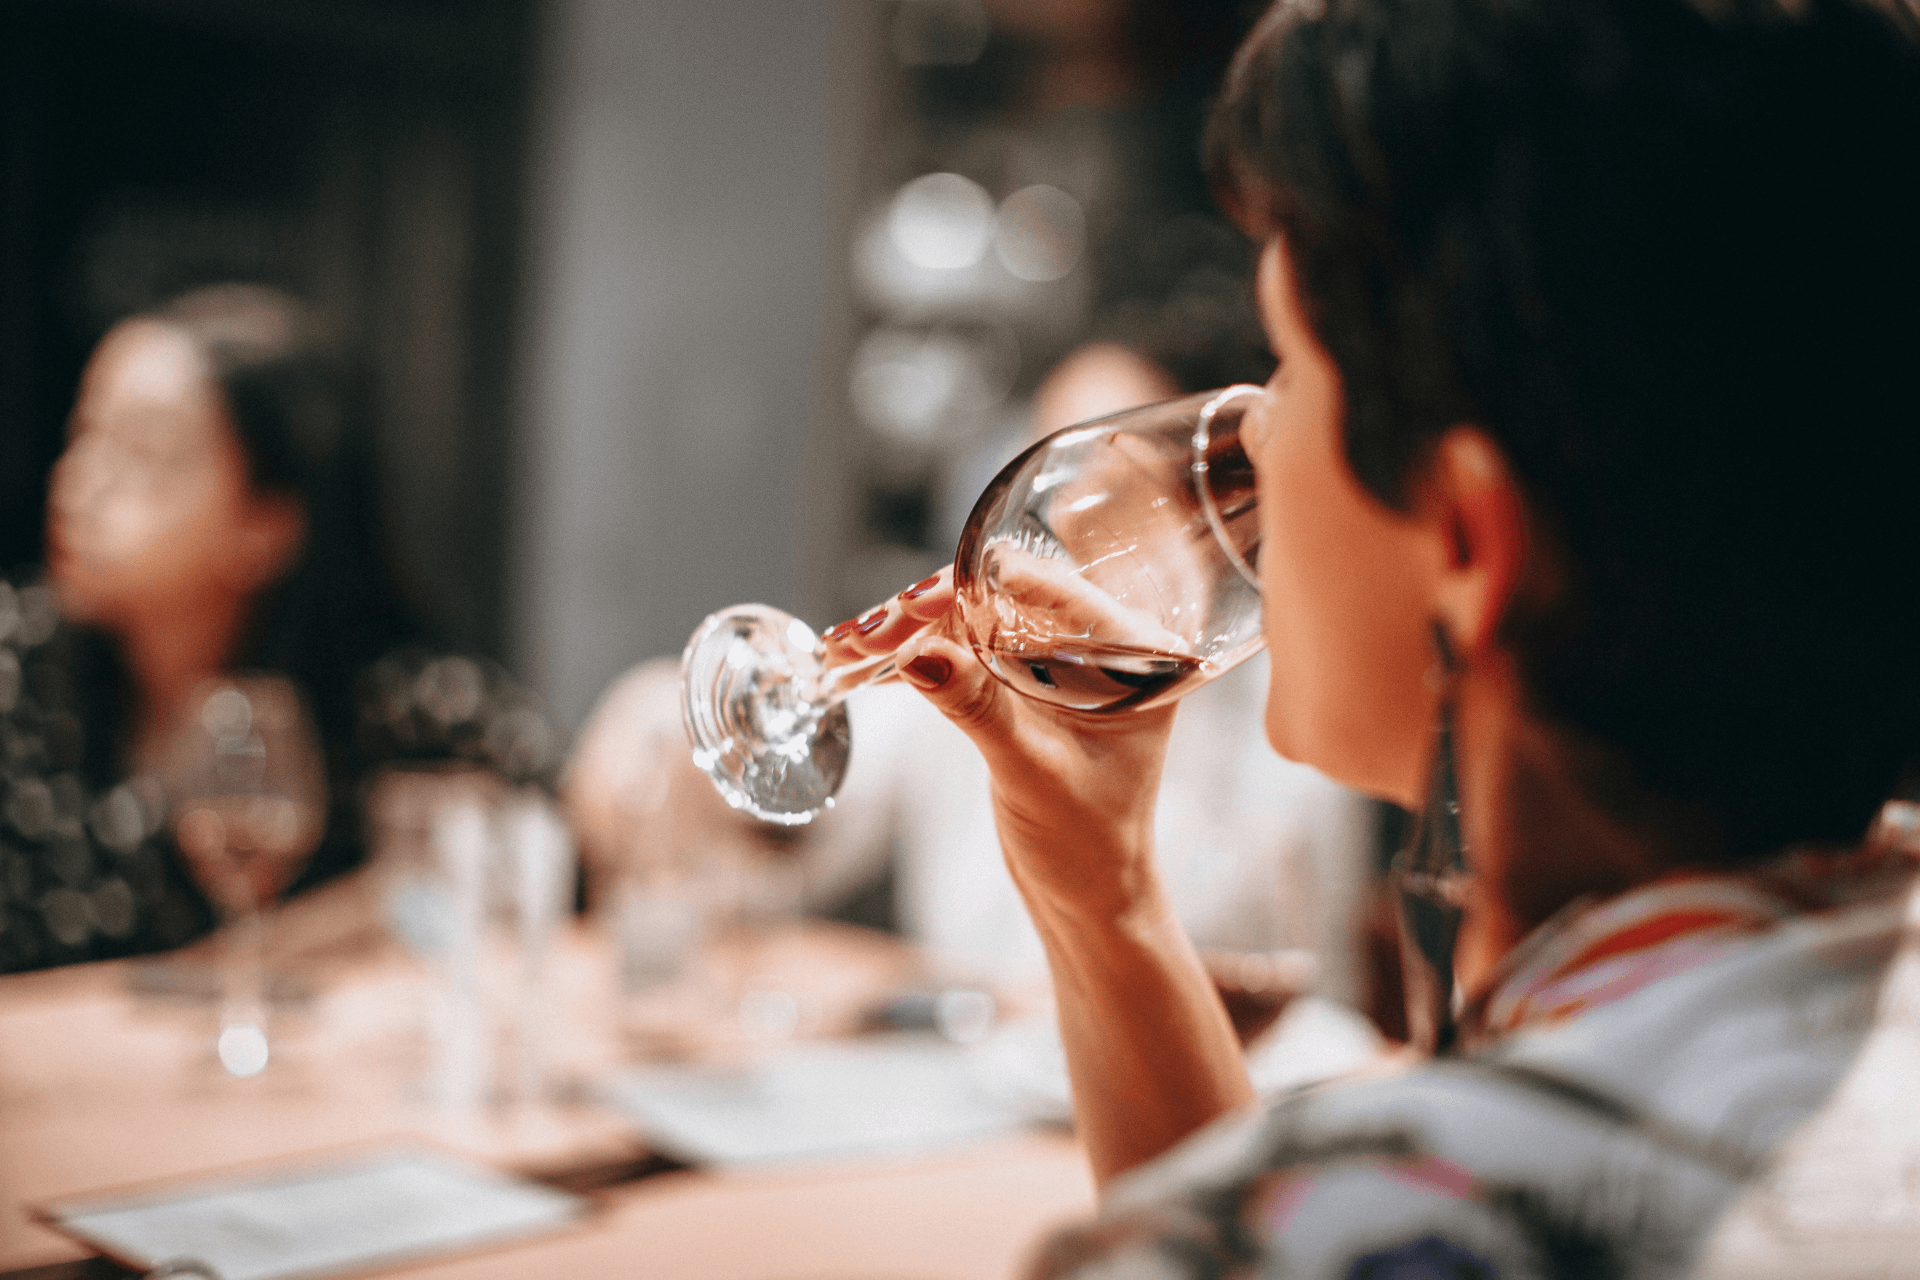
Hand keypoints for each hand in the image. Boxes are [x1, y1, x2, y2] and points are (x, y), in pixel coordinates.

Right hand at [821, 567, 1177, 926]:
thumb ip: (977, 708)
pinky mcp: (1026, 685)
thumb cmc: (1086, 842)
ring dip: (912, 631)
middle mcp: (1103, 646)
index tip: (916, 601)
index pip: (1052, 590)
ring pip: (976, 621)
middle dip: (929, 611)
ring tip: (848, 644)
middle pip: (1003, 598)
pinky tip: (866, 662)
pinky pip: (968, 652)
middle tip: (867, 633)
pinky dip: (920, 657)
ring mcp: (1060, 664)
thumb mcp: (1030, 771)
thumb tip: (917, 652)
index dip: (976, 586)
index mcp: (1135, 652)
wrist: (1088, 896)